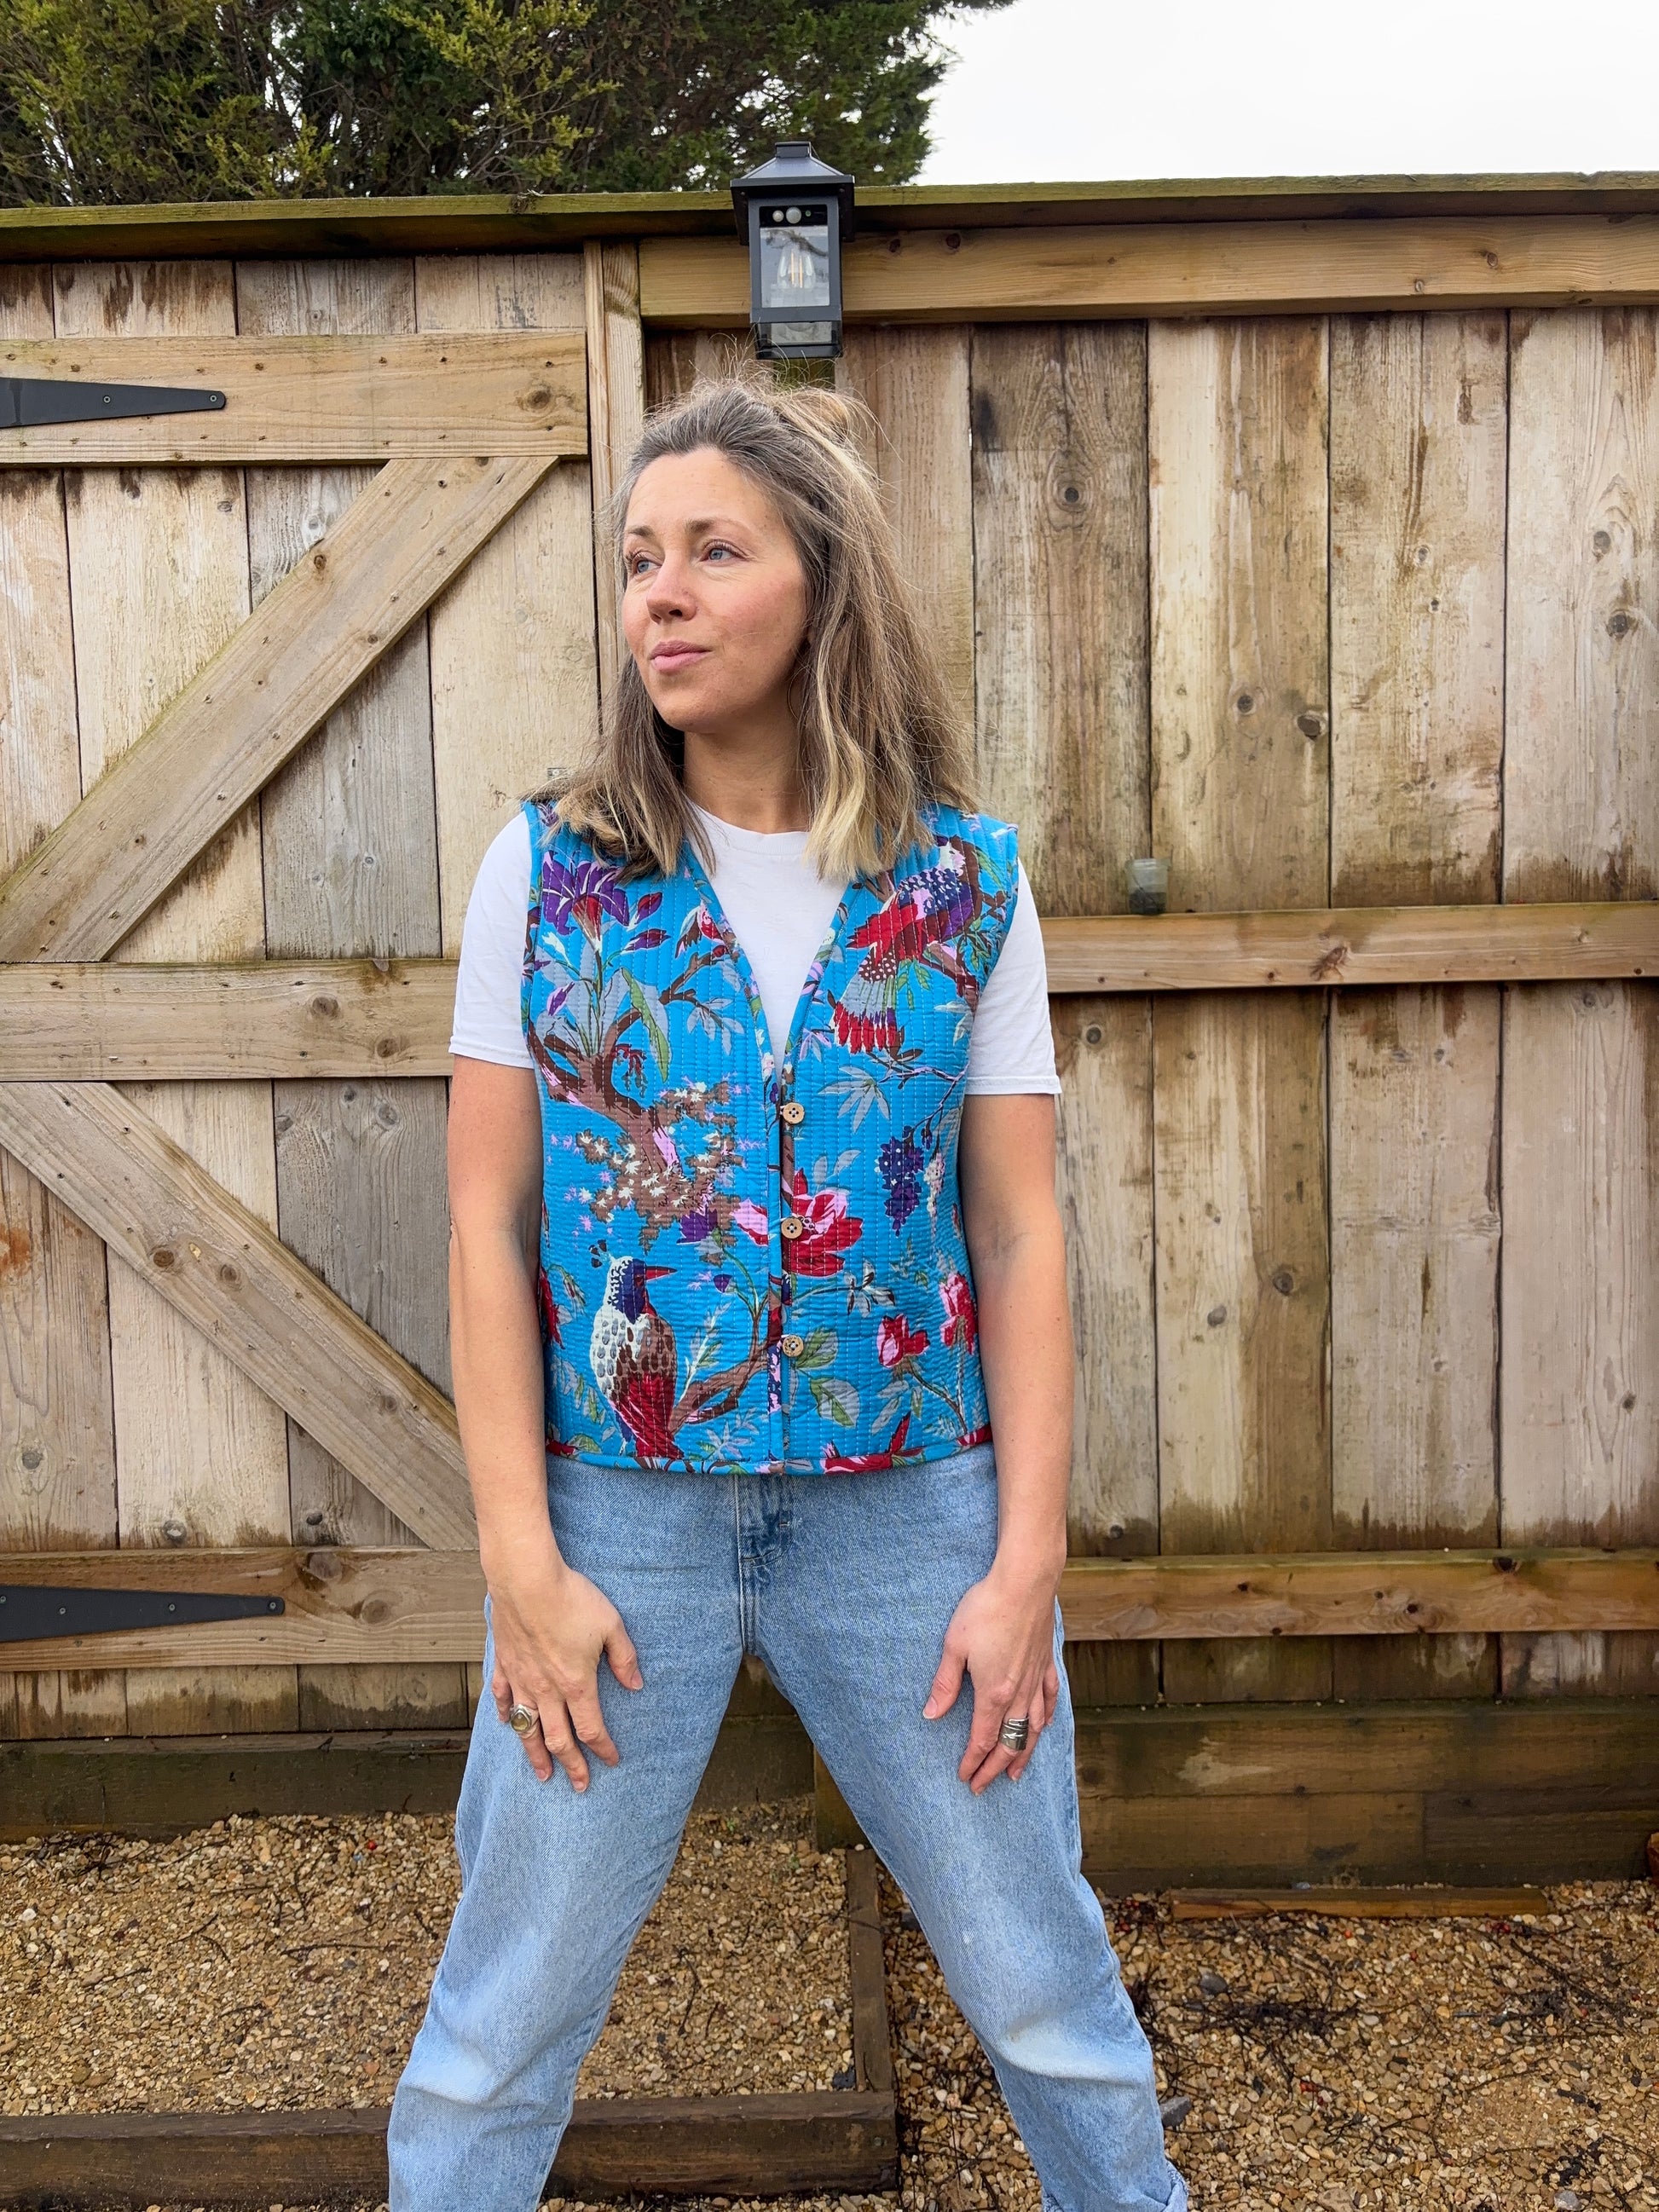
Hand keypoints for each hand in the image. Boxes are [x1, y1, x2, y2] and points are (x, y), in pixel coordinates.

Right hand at [487, 1547, 643, 1789]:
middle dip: (571, 1765)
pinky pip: (502, 1698)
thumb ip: (624, 1658)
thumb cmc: (571, 1599)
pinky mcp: (503, 1664)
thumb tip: (636, 1685)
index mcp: (576, 1683)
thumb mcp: (611, 1625)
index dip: (603, 1749)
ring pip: (528, 1728)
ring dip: (536, 1754)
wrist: (527, 1579)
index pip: (592, 1729)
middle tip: (578, 1786)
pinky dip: (506, 1716)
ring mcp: (521, 1680)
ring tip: (542, 1775)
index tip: (611, 1761)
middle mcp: (546, 1690)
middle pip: (559, 1739)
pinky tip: (508, 1724)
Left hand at [921, 1557, 1061, 1791]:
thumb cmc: (985, 1609)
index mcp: (993, 1693)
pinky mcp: (1047, 1662)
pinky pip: (1050, 1699)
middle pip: (1009, 1742)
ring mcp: (1036, 1679)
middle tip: (983, 1786)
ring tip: (1017, 1774)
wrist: (1025, 1581)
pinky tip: (1045, 1727)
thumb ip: (944, 1684)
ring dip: (1024, 1753)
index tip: (964, 1777)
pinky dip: (1047, 1719)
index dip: (973, 1762)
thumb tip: (931, 1716)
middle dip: (995, 1768)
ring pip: (1034, 1728)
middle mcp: (1018, 1693)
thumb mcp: (954, 1646)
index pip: (982, 1739)